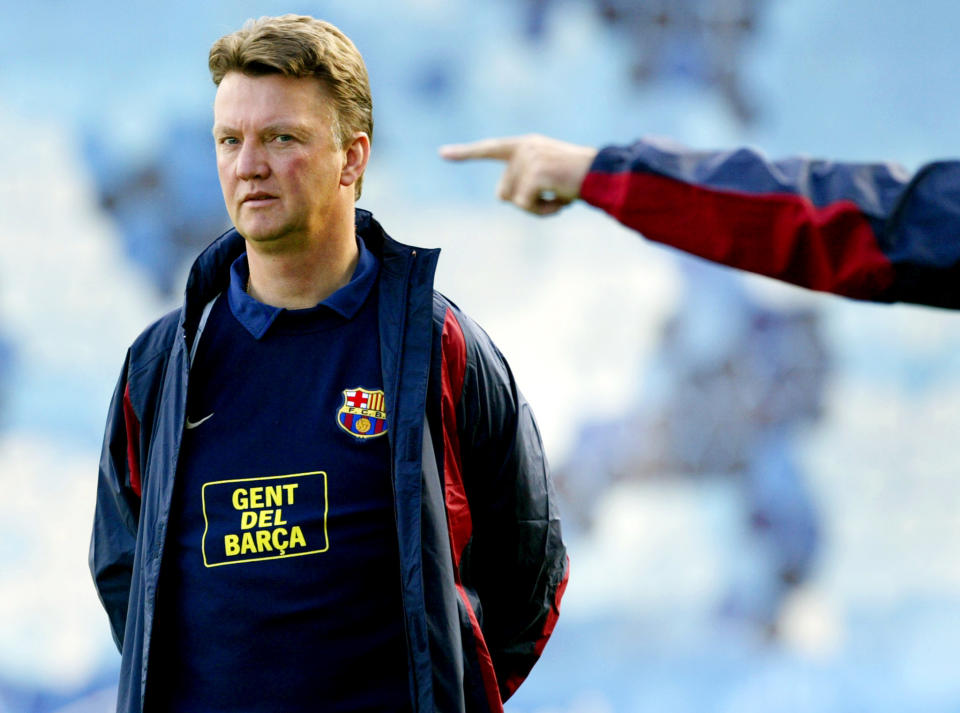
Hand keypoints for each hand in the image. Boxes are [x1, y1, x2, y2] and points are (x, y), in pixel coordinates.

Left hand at [439, 134, 597, 214]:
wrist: (603, 175)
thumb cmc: (579, 179)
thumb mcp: (549, 176)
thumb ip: (525, 180)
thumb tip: (506, 197)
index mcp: (525, 145)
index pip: (489, 149)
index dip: (464, 153)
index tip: (442, 153)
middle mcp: (523, 148)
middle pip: (502, 192)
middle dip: (524, 202)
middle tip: (552, 195)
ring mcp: (528, 160)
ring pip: (514, 202)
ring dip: (537, 208)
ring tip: (560, 196)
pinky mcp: (534, 174)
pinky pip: (525, 206)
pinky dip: (543, 212)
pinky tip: (561, 202)